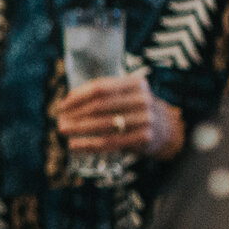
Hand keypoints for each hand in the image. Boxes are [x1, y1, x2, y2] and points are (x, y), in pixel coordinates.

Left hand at [53, 74, 181, 160]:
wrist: (169, 130)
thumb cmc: (138, 111)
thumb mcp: (129, 95)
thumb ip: (106, 94)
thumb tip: (68, 101)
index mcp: (135, 84)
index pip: (100, 88)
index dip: (78, 97)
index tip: (62, 105)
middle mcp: (142, 100)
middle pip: (100, 106)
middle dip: (75, 114)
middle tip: (59, 120)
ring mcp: (145, 120)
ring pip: (103, 125)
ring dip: (78, 129)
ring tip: (63, 130)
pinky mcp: (143, 139)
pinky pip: (110, 142)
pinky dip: (88, 144)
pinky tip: (74, 145)